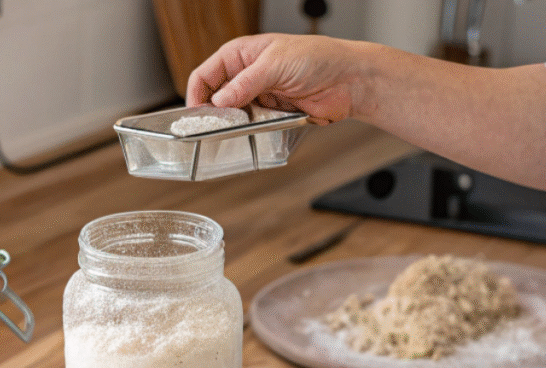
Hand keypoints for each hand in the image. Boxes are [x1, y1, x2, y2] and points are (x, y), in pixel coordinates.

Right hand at [185, 33, 359, 124]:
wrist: (349, 81)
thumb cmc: (318, 58)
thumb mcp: (275, 64)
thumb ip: (245, 83)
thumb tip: (220, 100)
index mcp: (241, 54)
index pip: (206, 74)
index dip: (197, 95)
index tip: (196, 115)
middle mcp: (246, 75)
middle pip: (215, 98)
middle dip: (213, 113)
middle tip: (212, 128)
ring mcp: (259, 96)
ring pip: (232, 115)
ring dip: (232, 124)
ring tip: (232, 132)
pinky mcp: (271, 114)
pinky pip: (251, 126)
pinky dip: (249, 132)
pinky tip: (250, 134)